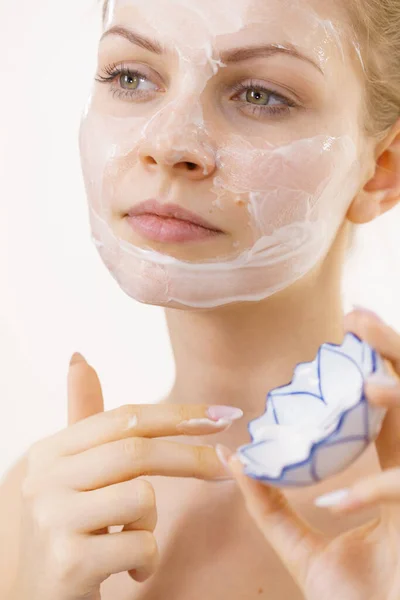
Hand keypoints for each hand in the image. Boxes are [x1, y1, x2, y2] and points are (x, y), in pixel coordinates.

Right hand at [11, 353, 237, 599]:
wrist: (32, 599)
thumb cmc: (64, 530)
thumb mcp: (68, 472)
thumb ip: (83, 420)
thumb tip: (80, 358)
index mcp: (50, 451)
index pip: (124, 417)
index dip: (178, 414)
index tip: (222, 416)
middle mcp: (45, 478)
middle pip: (138, 450)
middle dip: (192, 458)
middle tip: (228, 465)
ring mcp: (53, 518)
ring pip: (142, 497)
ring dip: (151, 523)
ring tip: (129, 539)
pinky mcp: (68, 561)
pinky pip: (141, 546)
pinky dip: (147, 559)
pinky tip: (126, 570)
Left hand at [219, 308, 399, 599]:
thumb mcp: (303, 549)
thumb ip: (272, 507)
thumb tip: (235, 461)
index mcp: (392, 472)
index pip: (386, 406)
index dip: (371, 364)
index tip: (344, 330)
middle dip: (392, 354)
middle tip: (358, 318)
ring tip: (367, 380)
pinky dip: (370, 497)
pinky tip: (330, 503)